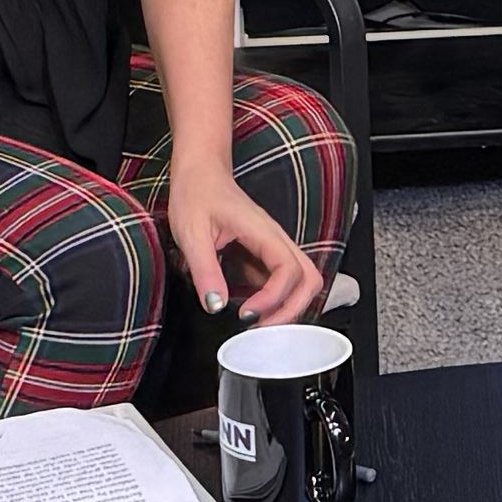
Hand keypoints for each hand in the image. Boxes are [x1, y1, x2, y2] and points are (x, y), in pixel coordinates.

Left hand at [164, 159, 327, 326]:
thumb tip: (216, 305)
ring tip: (260, 324)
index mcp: (263, 232)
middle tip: (262, 329)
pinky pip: (284, 281)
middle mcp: (276, 239)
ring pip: (304, 282)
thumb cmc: (197, 193)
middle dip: (292, 310)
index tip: (246, 314)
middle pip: (310, 280)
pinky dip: (276, 301)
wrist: (200, 173)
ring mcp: (273, 247)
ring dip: (289, 307)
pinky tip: (253, 310)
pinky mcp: (265, 254)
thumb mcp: (191, 232)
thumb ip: (205, 269)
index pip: (289, 270)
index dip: (273, 298)